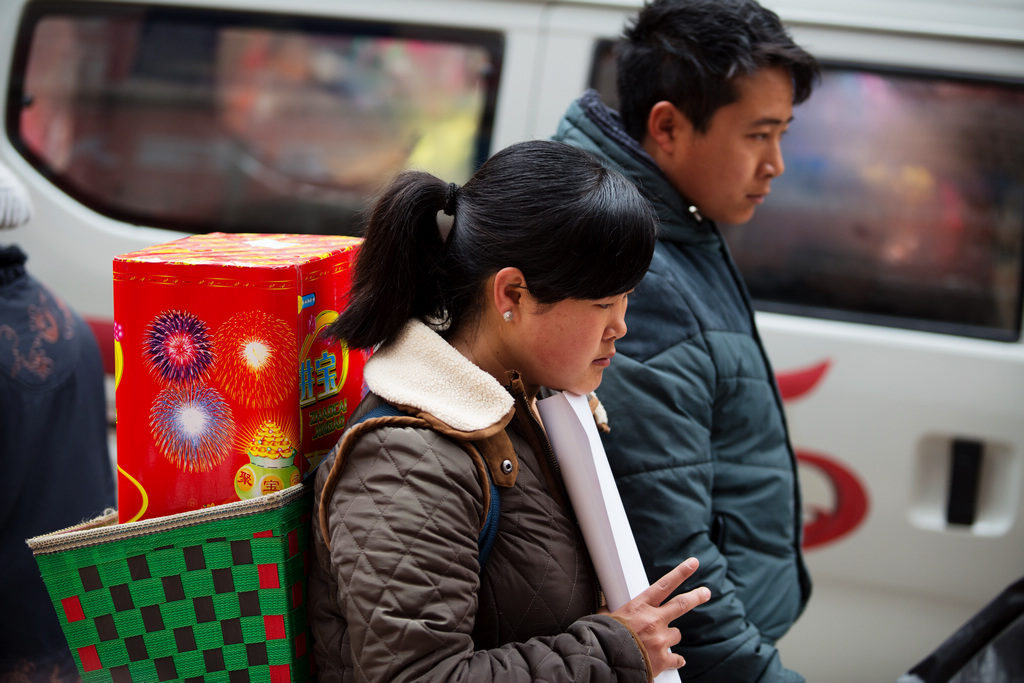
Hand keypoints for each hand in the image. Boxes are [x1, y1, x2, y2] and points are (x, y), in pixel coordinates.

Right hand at [610, 558, 709, 676]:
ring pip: (675, 634)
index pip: (664, 584)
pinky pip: (676, 658)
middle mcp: (653, 620)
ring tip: (656, 641)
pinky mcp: (663, 659)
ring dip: (669, 636)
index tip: (693, 563)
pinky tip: (671, 661)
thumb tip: (607, 609)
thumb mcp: (606, 617)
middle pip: (681, 604)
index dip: (681, 573)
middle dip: (696, 597)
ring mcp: (660, 639)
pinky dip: (674, 660)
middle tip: (705, 592)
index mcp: (640, 606)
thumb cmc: (603, 638)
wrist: (605, 661)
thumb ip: (613, 610)